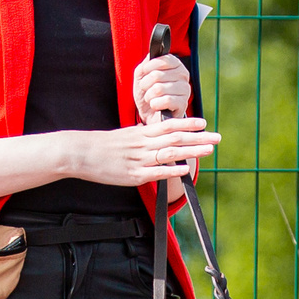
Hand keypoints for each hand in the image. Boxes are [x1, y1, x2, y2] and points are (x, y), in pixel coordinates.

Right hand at [68, 115, 219, 186]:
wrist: (80, 152)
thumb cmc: (102, 145)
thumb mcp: (125, 135)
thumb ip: (142, 135)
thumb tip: (155, 134)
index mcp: (141, 133)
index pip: (169, 124)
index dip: (188, 123)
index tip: (204, 123)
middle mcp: (143, 144)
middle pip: (175, 138)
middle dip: (198, 138)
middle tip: (218, 137)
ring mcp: (139, 159)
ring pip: (170, 152)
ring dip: (191, 151)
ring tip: (209, 149)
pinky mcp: (133, 175)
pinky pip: (155, 171)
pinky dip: (171, 169)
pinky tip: (185, 169)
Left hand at [133, 53, 192, 123]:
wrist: (150, 114)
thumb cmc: (147, 92)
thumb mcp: (141, 76)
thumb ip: (145, 64)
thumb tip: (150, 56)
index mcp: (175, 64)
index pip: (163, 60)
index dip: (148, 67)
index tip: (144, 74)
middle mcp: (183, 75)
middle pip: (157, 75)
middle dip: (145, 85)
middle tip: (147, 90)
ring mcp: (185, 90)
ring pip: (159, 89)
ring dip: (149, 96)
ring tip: (151, 98)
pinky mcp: (183, 104)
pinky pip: (165, 100)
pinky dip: (155, 104)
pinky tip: (156, 106)